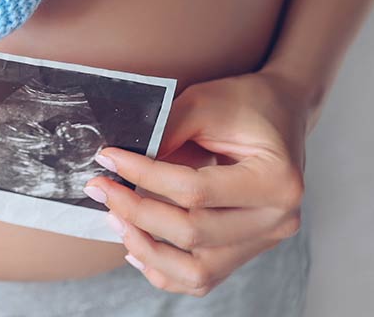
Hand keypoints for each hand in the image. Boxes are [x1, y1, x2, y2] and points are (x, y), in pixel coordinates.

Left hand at [82, 70, 308, 296]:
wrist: (282, 113)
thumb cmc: (244, 104)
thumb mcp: (203, 103)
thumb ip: (165, 133)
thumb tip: (118, 162)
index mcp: (276, 180)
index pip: (195, 190)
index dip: (143, 176)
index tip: (107, 157)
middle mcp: (278, 220)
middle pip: (193, 233)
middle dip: (136, 212)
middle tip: (99, 187)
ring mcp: (265, 241)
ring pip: (197, 272)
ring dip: (146, 250)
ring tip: (114, 218)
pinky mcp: (247, 250)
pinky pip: (201, 278)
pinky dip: (164, 270)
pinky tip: (134, 246)